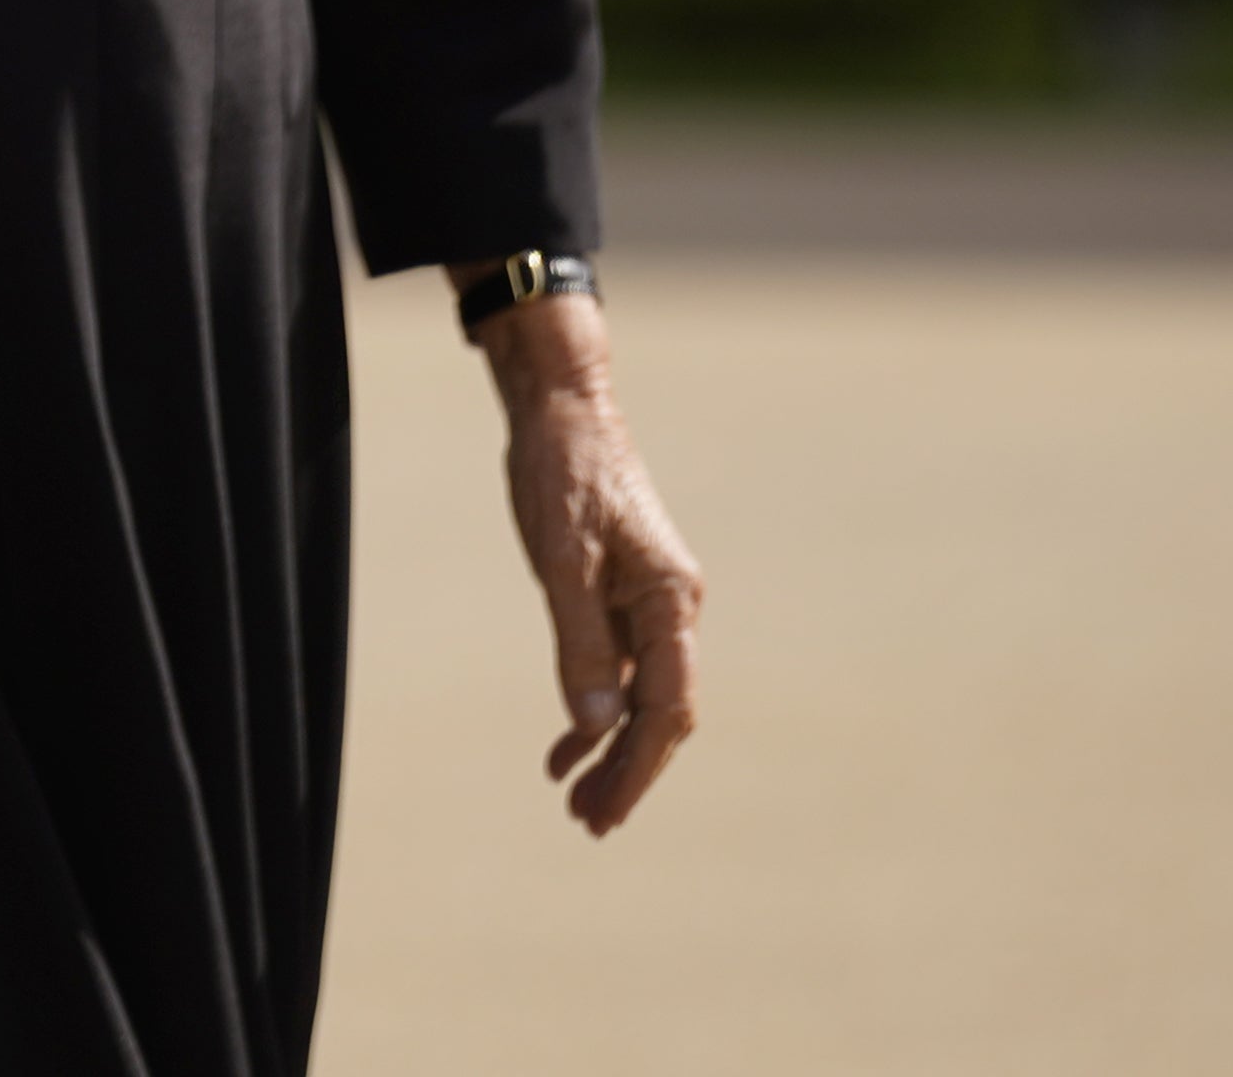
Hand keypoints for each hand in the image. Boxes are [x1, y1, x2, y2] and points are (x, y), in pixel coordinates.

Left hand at [472, 284, 705, 835]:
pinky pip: (619, 669)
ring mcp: (649, 603)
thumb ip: (581, 640)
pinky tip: (569, 744)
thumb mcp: (561, 555)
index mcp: (670, 601)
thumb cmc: (562, 470)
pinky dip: (595, 707)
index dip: (640, 768)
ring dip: (610, 749)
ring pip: (639, 696)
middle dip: (629, 773)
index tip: (609, 814)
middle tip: (589, 823)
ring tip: (574, 800)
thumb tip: (596, 725)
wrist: (560, 408)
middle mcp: (671, 608)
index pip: (667, 709)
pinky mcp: (621, 593)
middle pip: (661, 713)